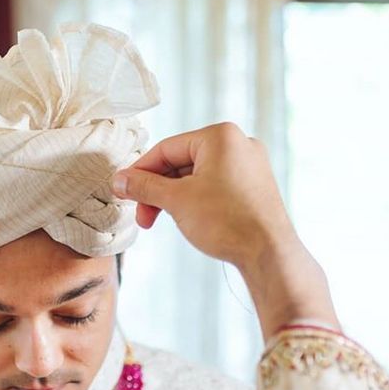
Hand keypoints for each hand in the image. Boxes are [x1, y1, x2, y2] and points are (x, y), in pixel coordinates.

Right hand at [112, 123, 338, 338]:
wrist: (269, 253)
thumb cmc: (228, 221)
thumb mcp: (175, 200)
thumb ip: (144, 186)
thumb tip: (119, 180)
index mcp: (220, 136)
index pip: (166, 149)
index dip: (140, 171)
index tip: (123, 190)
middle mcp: (239, 144)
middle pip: (181, 162)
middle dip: (157, 190)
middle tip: (142, 215)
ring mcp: (250, 165)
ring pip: (197, 176)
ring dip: (173, 198)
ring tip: (161, 220)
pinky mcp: (254, 186)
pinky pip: (214, 186)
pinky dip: (194, 200)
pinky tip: (186, 219)